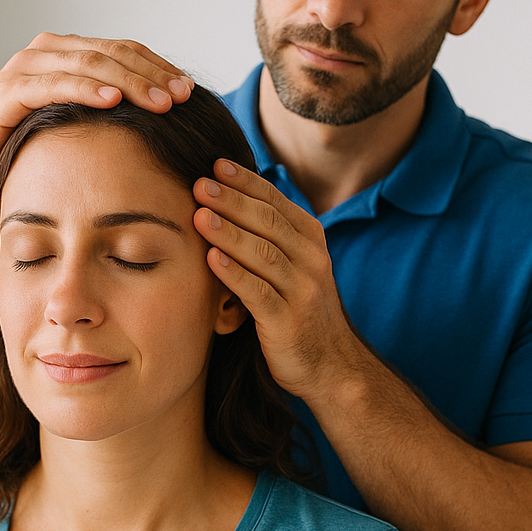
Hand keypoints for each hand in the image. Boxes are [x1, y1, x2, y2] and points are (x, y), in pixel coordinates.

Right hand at [0, 33, 192, 189]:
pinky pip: (56, 85)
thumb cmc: (20, 141)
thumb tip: (155, 120)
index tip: (189, 90)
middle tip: (183, 95)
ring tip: (161, 101)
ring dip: (130, 82)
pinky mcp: (10, 91)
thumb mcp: (70, 121)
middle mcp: (48, 51)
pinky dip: (87, 90)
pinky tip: (114, 101)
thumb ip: (101, 110)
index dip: (159, 67)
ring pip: (90, 64)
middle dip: (153, 74)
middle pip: (114, 53)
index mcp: (67, 53)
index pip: (124, 51)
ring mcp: (28, 67)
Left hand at [192, 159, 366, 400]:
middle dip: (233, 200)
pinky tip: (211, 258)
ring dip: (230, 232)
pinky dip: (234, 273)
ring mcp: (302, 292)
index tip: (216, 165)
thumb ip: (271, 236)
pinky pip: (258, 292)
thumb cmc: (299, 310)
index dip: (246, 182)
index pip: (276, 202)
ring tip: (200, 215)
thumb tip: (228, 197)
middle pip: (269, 222)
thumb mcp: (294, 267)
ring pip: (263, 253)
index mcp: (311, 241)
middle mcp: (312, 261)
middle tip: (200, 183)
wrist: (331, 365)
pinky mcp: (288, 322)